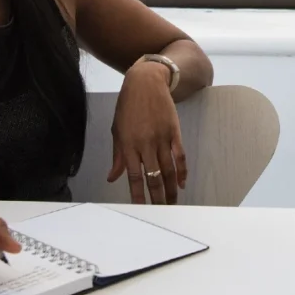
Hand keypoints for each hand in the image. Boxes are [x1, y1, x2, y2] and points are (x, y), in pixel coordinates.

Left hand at [107, 63, 186, 204]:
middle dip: (157, 197)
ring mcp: (162, 138)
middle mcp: (145, 144)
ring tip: (172, 203)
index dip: (138, 194)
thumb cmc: (128, 106)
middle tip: (161, 212)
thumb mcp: (117, 129)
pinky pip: (180, 156)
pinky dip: (182, 171)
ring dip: (170, 189)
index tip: (141, 209)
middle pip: (153, 177)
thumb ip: (117, 155)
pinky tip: (182, 183)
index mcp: (128, 144)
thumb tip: (112, 177)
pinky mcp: (174, 132)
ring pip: (168, 170)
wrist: (146, 82)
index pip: (133, 176)